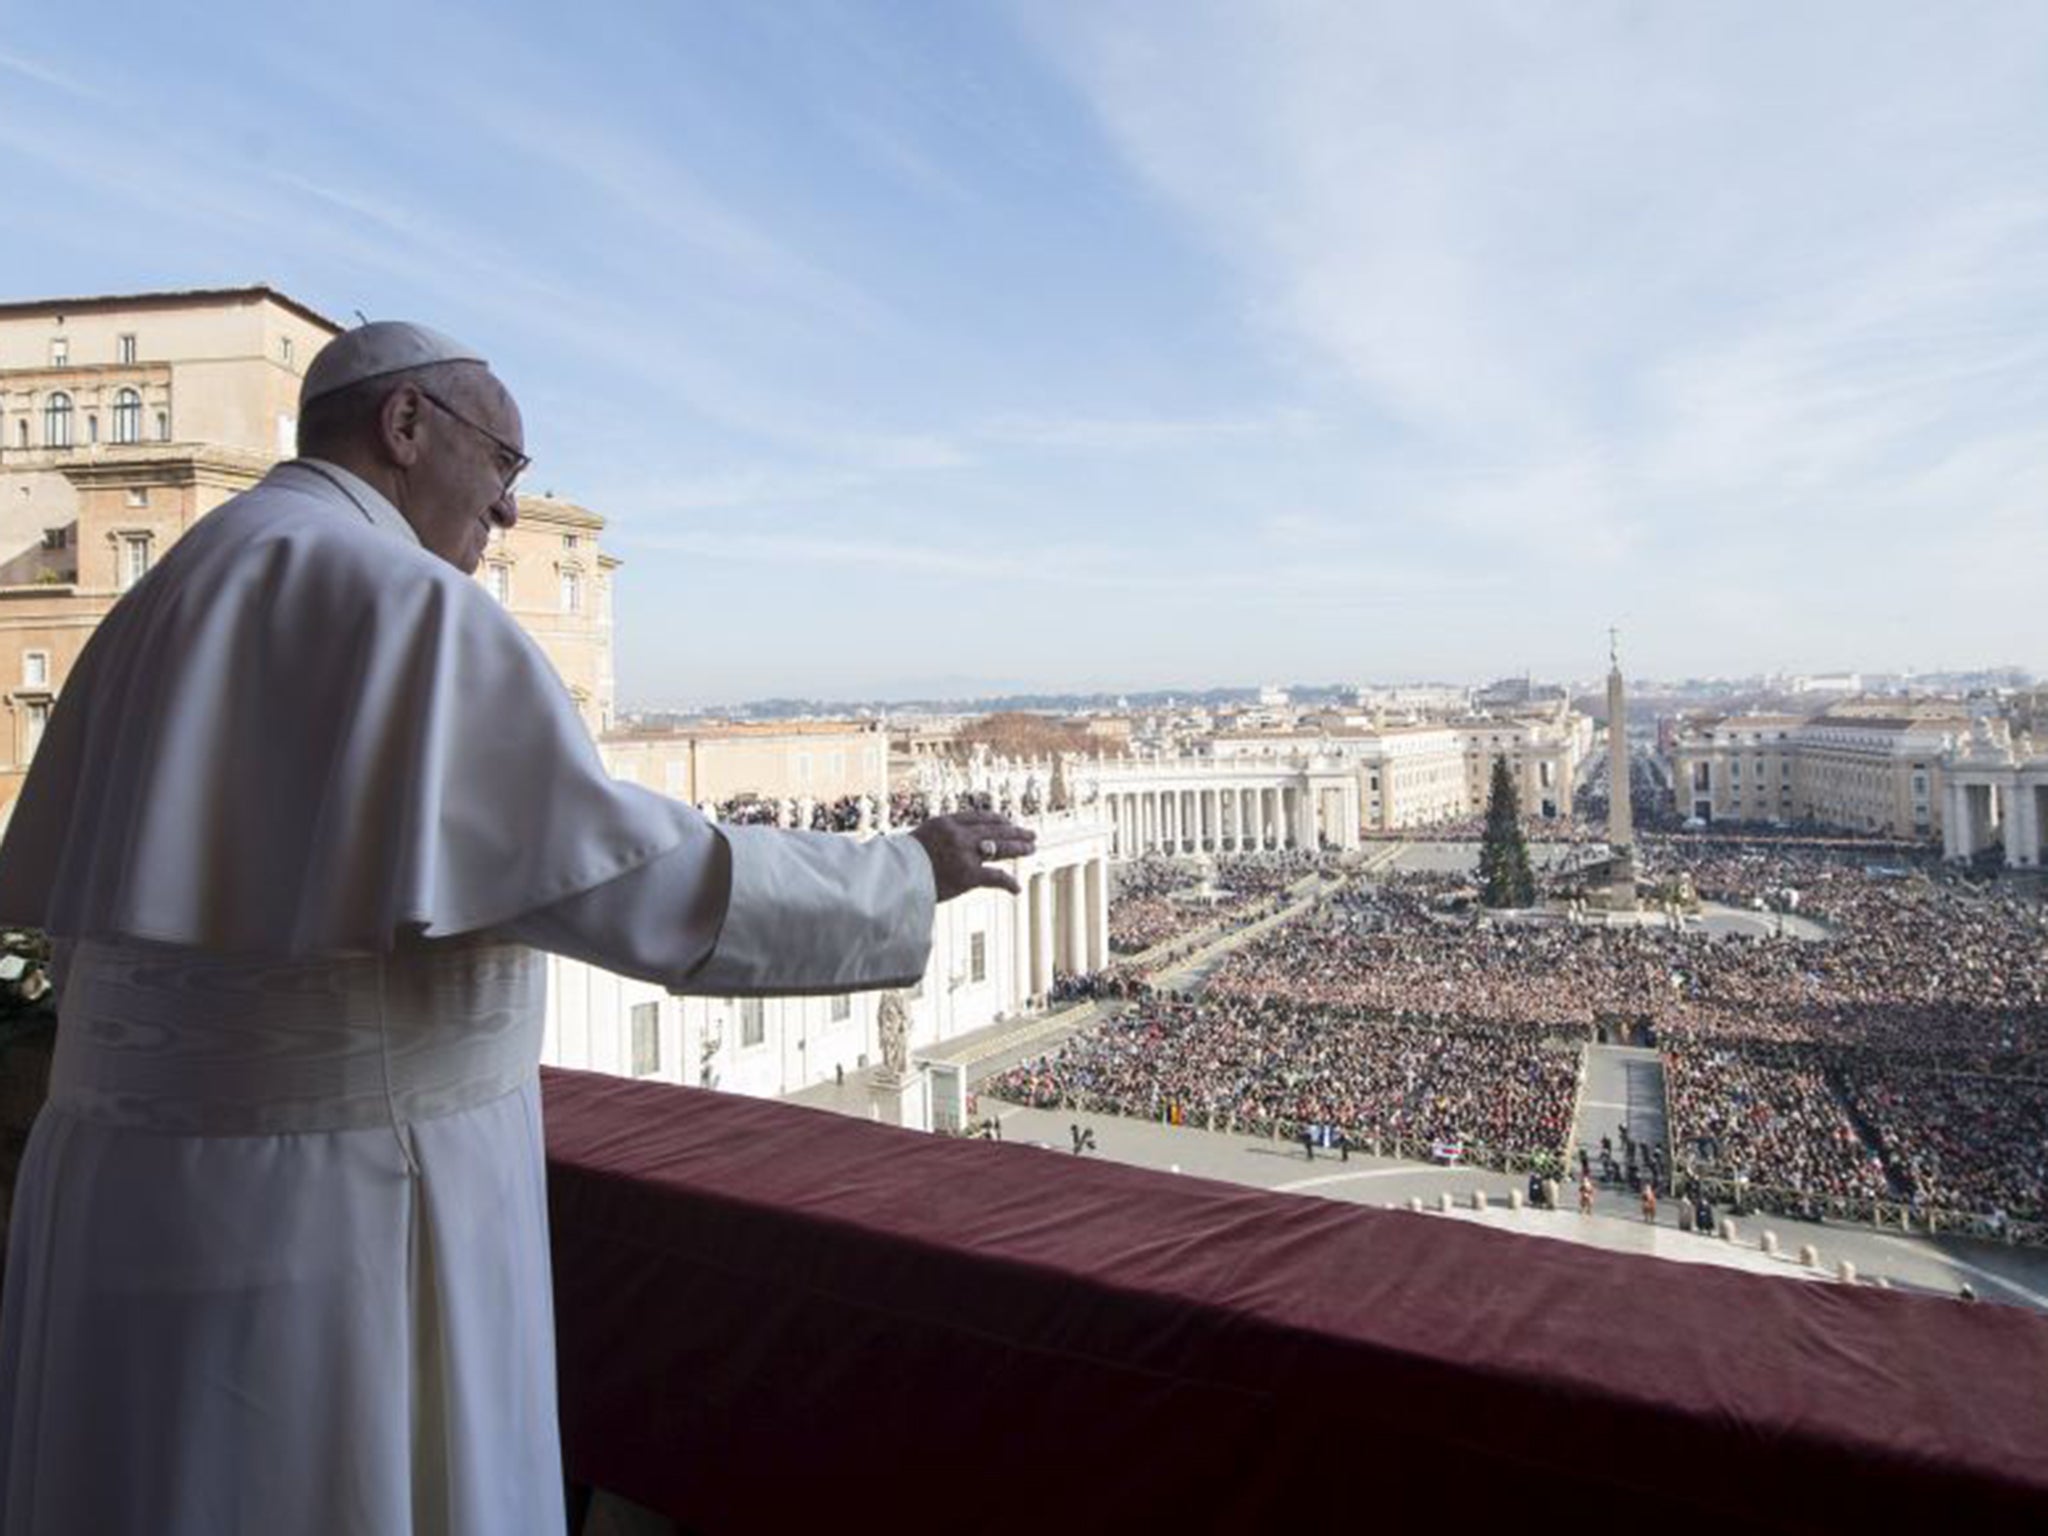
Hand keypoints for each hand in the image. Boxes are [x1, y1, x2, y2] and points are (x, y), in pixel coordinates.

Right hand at [910, 811, 1035, 901]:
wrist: (892, 875)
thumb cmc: (898, 863)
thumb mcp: (918, 840)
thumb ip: (937, 839)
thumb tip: (946, 844)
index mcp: (946, 823)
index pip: (978, 817)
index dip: (996, 819)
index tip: (1007, 821)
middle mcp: (959, 834)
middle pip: (994, 829)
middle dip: (1014, 831)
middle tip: (1030, 834)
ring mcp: (965, 853)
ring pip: (1000, 847)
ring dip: (1018, 847)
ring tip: (1031, 848)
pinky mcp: (968, 874)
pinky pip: (995, 877)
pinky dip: (1008, 882)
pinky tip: (1016, 888)